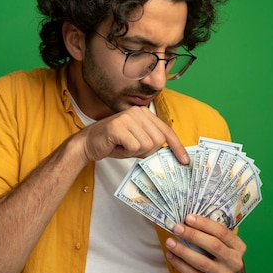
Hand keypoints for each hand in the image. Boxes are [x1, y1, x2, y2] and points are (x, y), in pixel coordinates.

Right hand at [74, 106, 189, 163]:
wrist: (88, 143)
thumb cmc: (114, 143)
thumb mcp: (138, 141)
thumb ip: (153, 142)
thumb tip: (172, 153)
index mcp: (144, 113)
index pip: (166, 130)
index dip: (177, 146)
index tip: (184, 160)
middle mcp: (137, 112)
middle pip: (158, 140)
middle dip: (147, 151)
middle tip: (131, 149)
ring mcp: (127, 117)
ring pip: (147, 145)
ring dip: (136, 152)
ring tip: (123, 146)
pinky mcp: (118, 126)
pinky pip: (134, 147)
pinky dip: (127, 152)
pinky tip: (117, 146)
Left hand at [165, 214, 246, 272]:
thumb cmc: (217, 255)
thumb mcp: (221, 243)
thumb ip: (209, 232)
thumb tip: (186, 220)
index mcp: (238, 246)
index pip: (222, 232)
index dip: (204, 224)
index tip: (188, 218)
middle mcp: (234, 261)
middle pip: (213, 245)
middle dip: (193, 235)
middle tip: (177, 228)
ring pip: (202, 262)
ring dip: (183, 251)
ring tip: (170, 242)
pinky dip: (180, 264)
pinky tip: (171, 256)